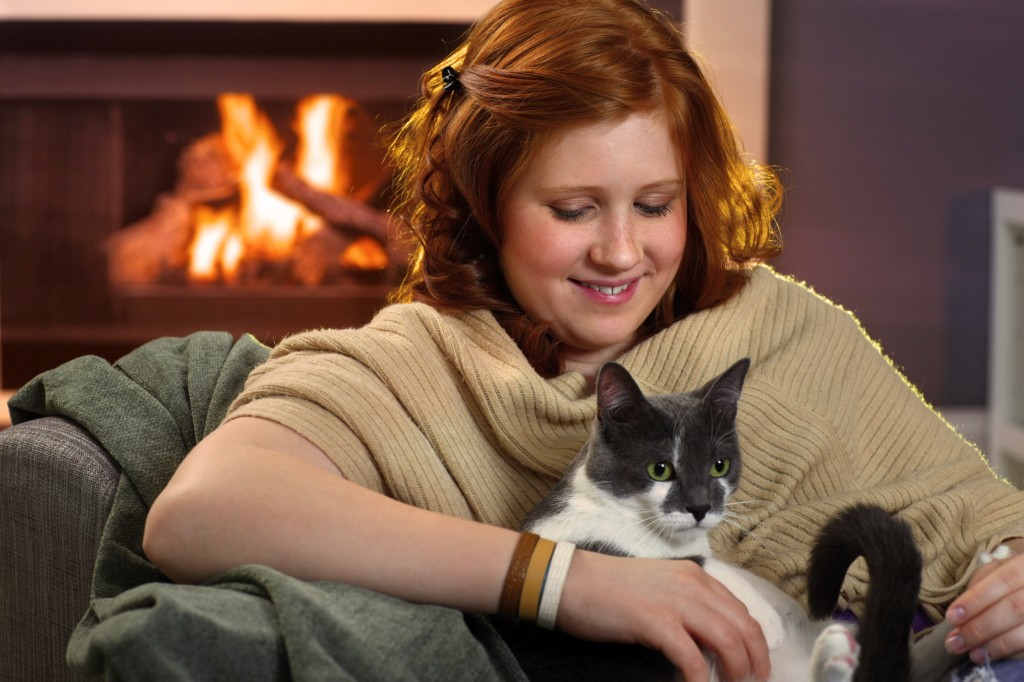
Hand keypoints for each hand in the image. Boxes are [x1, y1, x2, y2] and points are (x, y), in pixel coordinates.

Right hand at [555, 550, 770, 681]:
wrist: (570, 581)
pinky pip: (692, 657)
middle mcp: (692, 585)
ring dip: (736, 671)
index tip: (755, 666)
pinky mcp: (655, 621)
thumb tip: (706, 639)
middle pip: (744, 626)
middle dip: (756, 660)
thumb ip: (685, 605)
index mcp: (694, 576)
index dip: (755, 642)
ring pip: (728, 640)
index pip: (742, 611)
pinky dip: (701, 679)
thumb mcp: (658, 588)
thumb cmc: (608, 589)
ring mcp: (675, 602)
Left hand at [945, 539, 1023, 663]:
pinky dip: (1009, 652)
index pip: (1003, 580)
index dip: (976, 599)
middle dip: (980, 627)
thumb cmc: (1013, 578)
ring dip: (995, 645)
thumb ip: (980, 583)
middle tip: (955, 642)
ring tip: (972, 654)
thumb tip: (960, 611)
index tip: (952, 617)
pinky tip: (991, 656)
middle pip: (1014, 608)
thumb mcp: (999, 570)